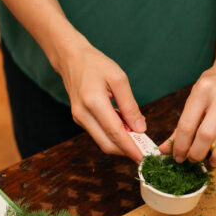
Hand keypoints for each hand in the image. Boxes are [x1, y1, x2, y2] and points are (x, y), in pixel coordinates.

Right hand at [57, 41, 146, 161]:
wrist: (71, 58)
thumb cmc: (96, 64)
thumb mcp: (119, 79)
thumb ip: (130, 105)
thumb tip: (140, 128)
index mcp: (93, 102)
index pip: (115, 133)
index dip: (131, 148)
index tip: (144, 157)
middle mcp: (82, 114)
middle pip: (107, 144)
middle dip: (126, 151)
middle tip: (144, 152)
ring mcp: (79, 118)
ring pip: (102, 141)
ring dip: (120, 144)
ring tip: (138, 139)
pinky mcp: (79, 119)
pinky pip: (98, 134)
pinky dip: (112, 136)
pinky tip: (125, 129)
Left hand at [161, 56, 215, 166]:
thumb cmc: (214, 85)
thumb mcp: (195, 97)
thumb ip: (181, 125)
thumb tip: (164, 149)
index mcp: (202, 90)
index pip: (187, 125)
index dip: (180, 146)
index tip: (178, 158)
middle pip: (207, 133)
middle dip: (197, 153)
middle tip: (194, 160)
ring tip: (211, 163)